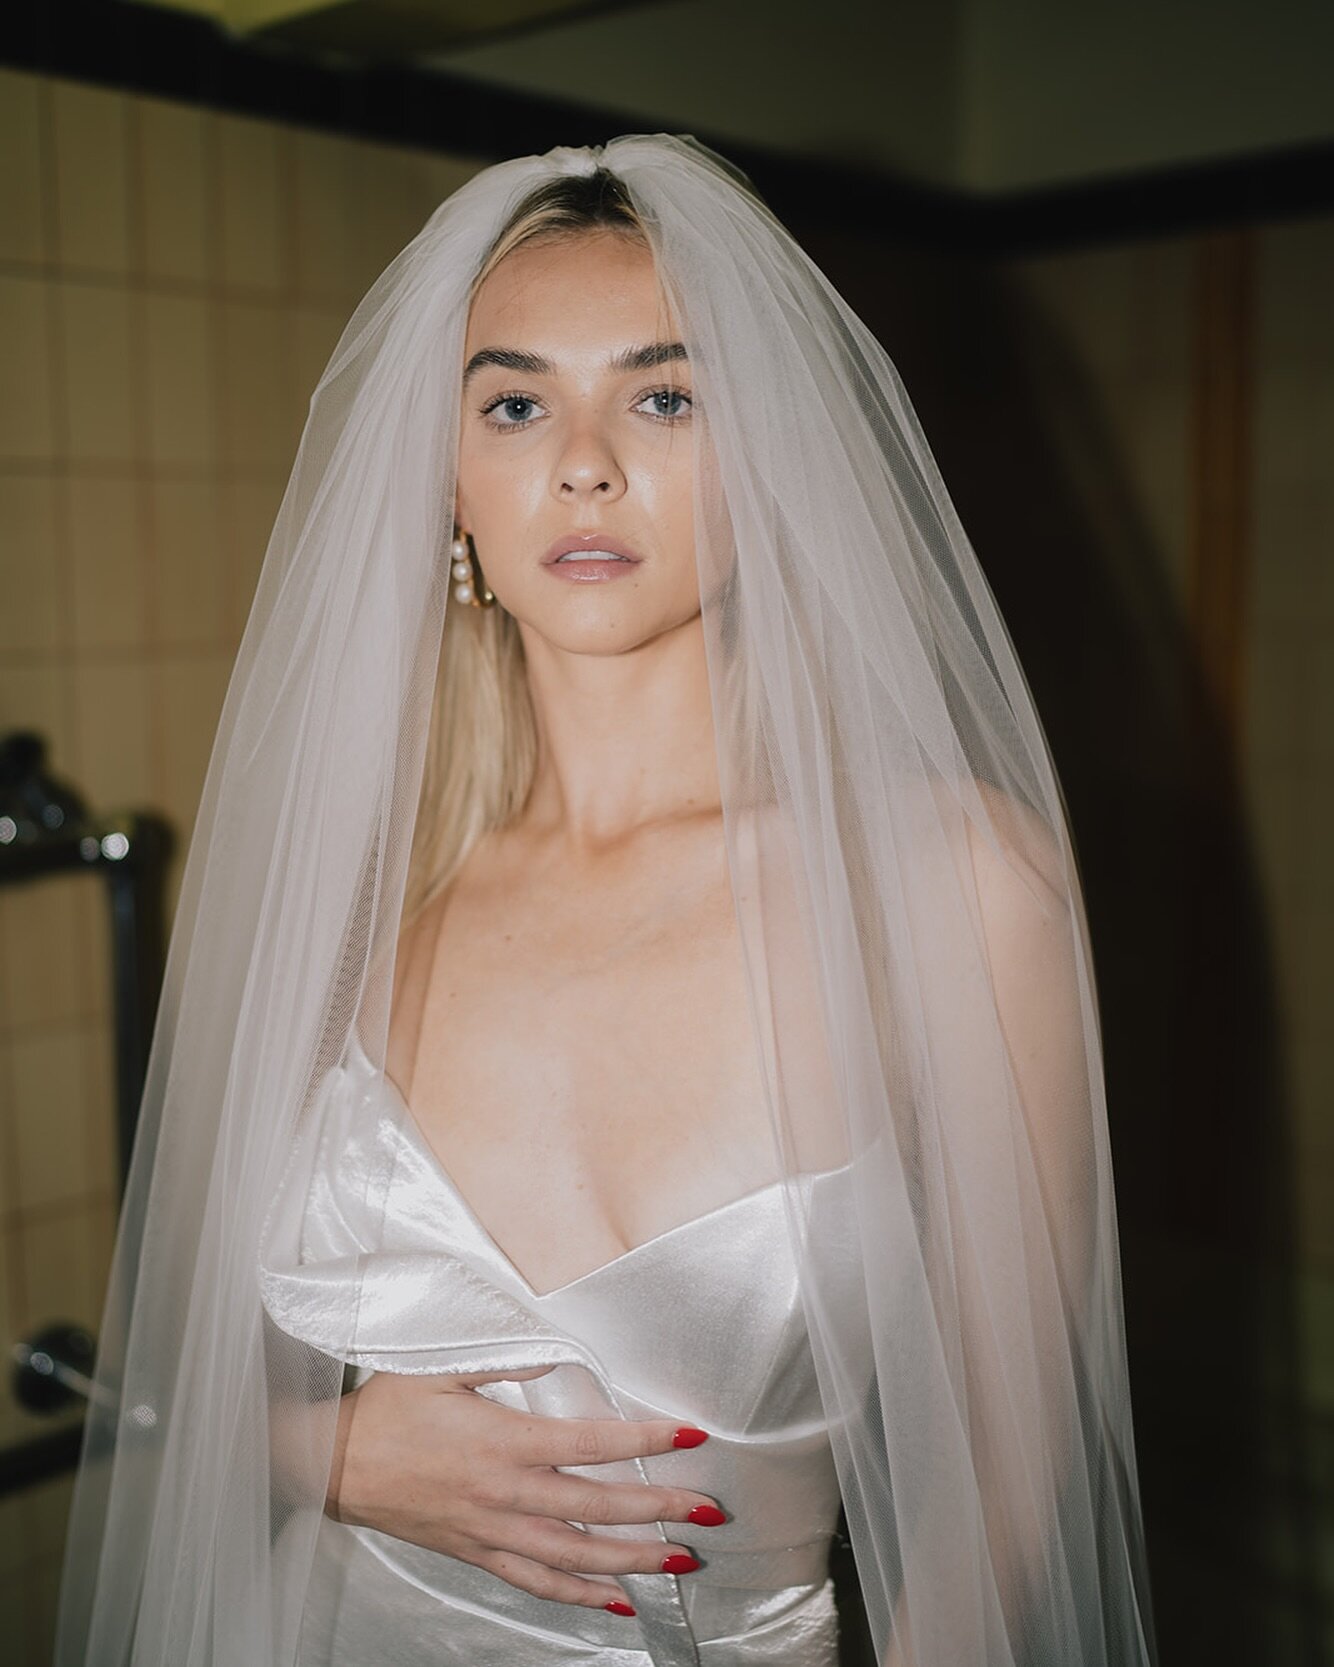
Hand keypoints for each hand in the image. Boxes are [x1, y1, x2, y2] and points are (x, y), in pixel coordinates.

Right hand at [328, 1366, 724, 1612]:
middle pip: (599, 1506)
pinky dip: (581, 1596)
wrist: (332, 1464)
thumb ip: (507, 1360)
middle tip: (708, 1511)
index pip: (593, 1442)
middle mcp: (506, 1492)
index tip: (688, 1435)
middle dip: (661, 1509)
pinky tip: (616, 1602)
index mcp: (504, 1440)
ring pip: (578, 1555)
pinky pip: (537, 1582)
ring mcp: (494, 1530)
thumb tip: (559, 1355)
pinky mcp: (478, 1553)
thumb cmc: (386, 1411)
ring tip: (680, 1561)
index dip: (646, 1440)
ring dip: (634, 1560)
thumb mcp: (442, 1365)